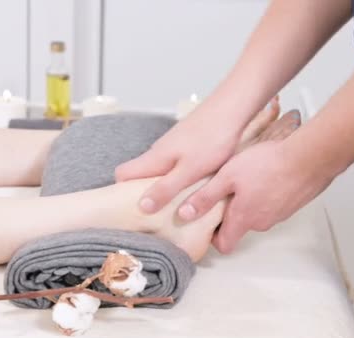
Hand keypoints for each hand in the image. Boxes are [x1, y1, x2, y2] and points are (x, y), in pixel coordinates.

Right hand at [115, 109, 242, 214]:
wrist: (232, 107)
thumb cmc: (212, 138)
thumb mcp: (189, 170)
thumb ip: (166, 188)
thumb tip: (141, 206)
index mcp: (155, 158)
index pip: (122, 174)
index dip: (122, 192)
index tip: (132, 208)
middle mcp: (159, 151)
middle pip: (139, 173)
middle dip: (144, 193)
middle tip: (158, 214)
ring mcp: (173, 146)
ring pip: (159, 169)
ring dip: (164, 186)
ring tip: (179, 204)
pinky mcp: (187, 143)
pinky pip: (174, 164)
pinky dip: (179, 177)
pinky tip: (196, 184)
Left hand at [184, 140, 333, 252]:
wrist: (309, 157)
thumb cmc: (268, 164)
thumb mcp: (227, 176)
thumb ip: (205, 197)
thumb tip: (185, 215)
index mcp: (244, 219)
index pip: (225, 245)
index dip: (213, 237)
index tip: (207, 222)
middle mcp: (263, 222)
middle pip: (240, 227)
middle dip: (230, 213)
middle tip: (223, 191)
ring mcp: (280, 214)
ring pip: (257, 214)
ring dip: (249, 201)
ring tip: (244, 179)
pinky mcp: (292, 203)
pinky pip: (273, 204)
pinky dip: (266, 194)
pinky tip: (264, 174)